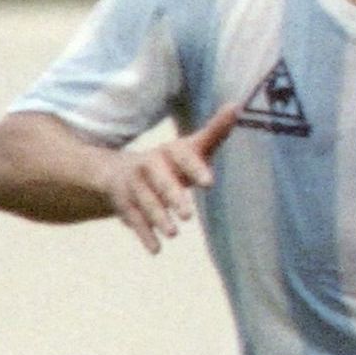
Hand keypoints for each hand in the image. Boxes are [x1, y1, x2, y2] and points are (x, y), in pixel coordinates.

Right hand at [106, 99, 241, 253]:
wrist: (118, 171)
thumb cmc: (170, 162)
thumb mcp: (190, 147)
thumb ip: (215, 131)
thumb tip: (237, 104)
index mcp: (168, 151)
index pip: (182, 157)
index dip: (195, 168)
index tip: (210, 183)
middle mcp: (148, 166)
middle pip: (160, 182)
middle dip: (173, 197)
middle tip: (189, 214)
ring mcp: (133, 186)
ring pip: (145, 202)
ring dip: (158, 218)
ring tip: (174, 233)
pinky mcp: (124, 205)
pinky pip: (133, 220)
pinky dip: (144, 235)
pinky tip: (156, 250)